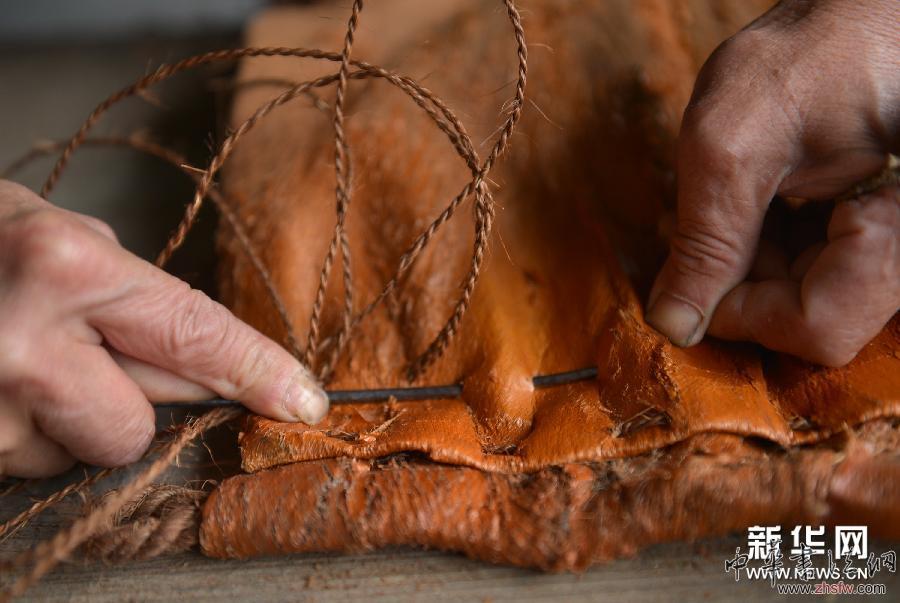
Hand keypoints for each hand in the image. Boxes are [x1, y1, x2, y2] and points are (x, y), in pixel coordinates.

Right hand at [0, 180, 327, 477]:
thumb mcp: (53, 235)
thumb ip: (132, 294)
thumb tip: (203, 358)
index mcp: (63, 267)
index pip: (196, 334)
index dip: (259, 372)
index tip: (304, 401)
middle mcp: (21, 343)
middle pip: (141, 424)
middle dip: (132, 401)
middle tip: (87, 357)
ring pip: (80, 452)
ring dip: (66, 419)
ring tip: (13, 362)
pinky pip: (30, 464)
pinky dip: (27, 433)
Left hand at [647, 0, 899, 365]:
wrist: (861, 15)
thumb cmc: (812, 53)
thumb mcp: (733, 142)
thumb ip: (706, 240)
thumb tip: (672, 326)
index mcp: (899, 227)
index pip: (819, 327)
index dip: (741, 313)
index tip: (691, 282)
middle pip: (813, 321)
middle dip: (741, 283)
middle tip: (699, 228)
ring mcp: (891, 244)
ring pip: (808, 302)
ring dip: (750, 266)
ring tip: (727, 205)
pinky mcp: (875, 234)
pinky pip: (816, 271)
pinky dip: (768, 249)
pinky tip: (748, 206)